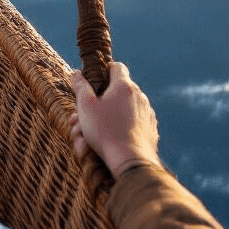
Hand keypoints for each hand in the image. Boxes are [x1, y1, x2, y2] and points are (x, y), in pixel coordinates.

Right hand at [69, 62, 160, 178]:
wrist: (131, 161)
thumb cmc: (105, 131)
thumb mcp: (85, 106)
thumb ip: (80, 87)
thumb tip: (77, 73)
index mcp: (124, 87)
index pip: (116, 67)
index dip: (103, 71)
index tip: (92, 83)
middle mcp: (139, 96)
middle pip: (116, 92)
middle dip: (97, 103)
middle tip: (80, 119)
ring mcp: (147, 113)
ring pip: (122, 109)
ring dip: (105, 117)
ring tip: (88, 135)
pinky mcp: (151, 129)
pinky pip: (132, 122)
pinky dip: (119, 127)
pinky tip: (107, 140)